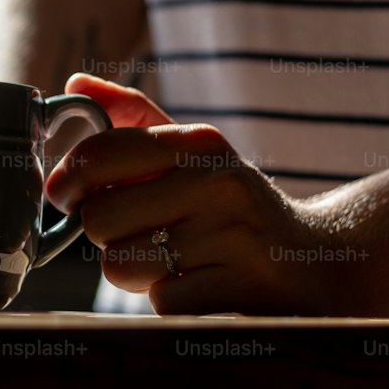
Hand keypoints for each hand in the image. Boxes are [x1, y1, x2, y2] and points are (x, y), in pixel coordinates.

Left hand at [46, 74, 341, 315]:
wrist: (323, 264)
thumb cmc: (232, 205)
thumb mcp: (193, 152)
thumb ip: (132, 117)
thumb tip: (75, 85)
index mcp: (200, 143)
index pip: (101, 152)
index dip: (68, 178)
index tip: (66, 194)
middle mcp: (219, 183)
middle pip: (100, 217)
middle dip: (105, 232)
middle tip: (135, 231)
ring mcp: (235, 240)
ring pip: (122, 265)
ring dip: (134, 271)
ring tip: (172, 259)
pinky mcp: (242, 294)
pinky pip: (159, 302)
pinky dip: (169, 301)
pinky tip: (200, 286)